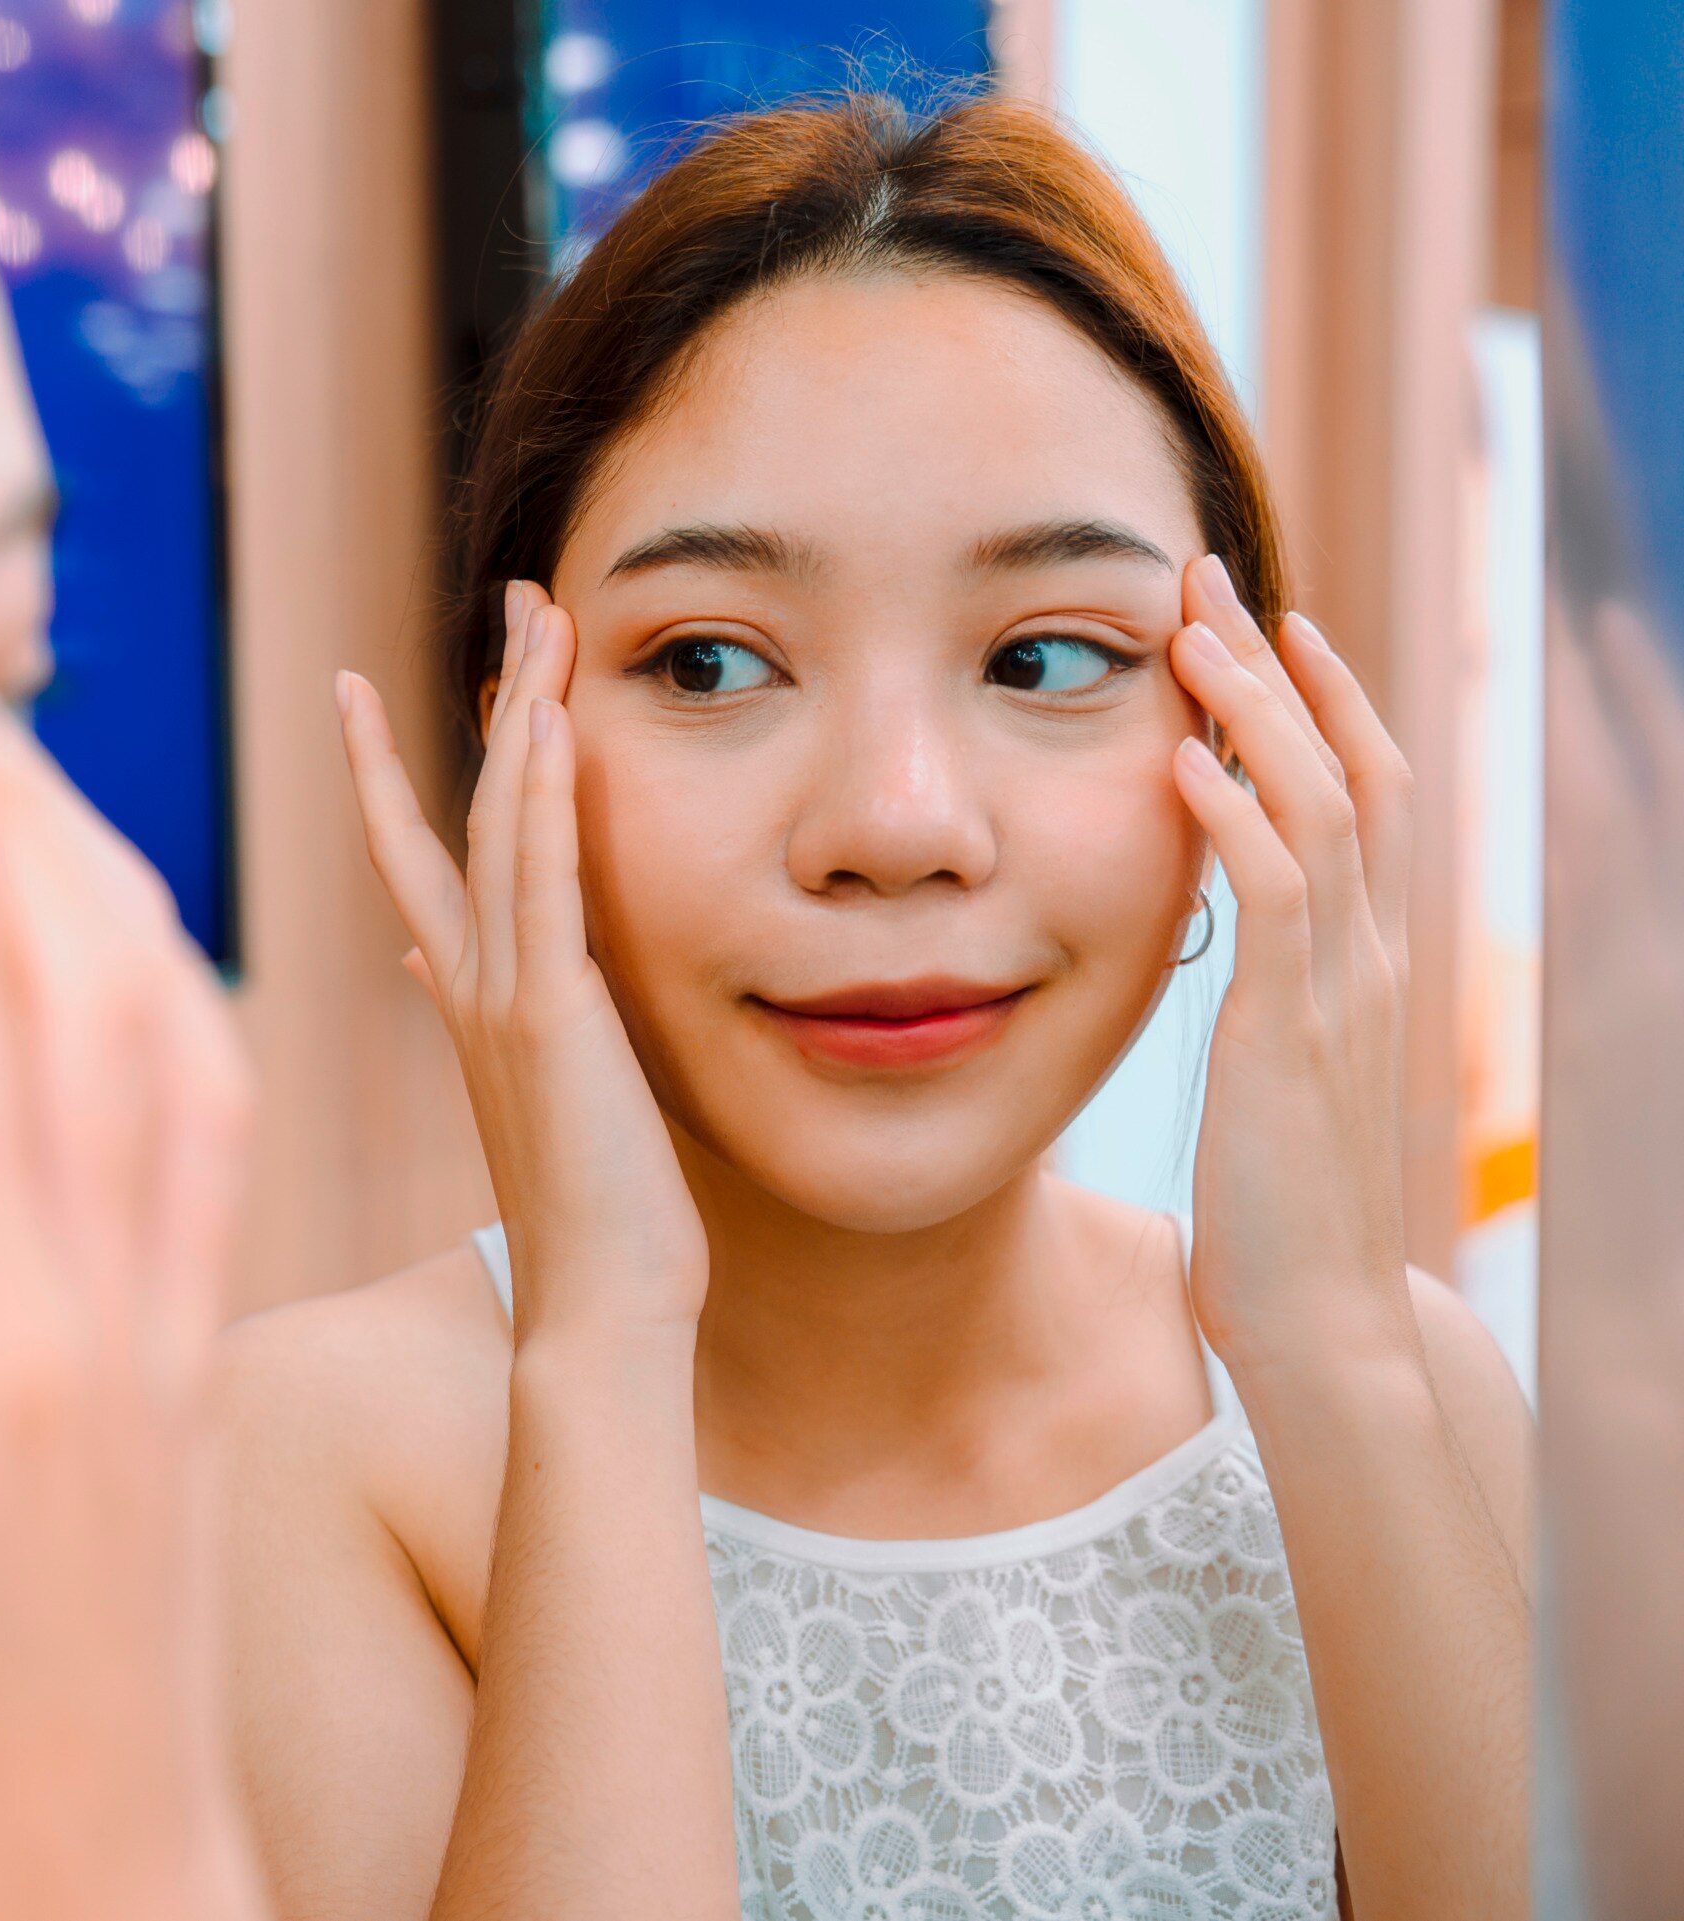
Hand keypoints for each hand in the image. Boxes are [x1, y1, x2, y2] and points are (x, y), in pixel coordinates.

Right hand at [335, 580, 704, 1343]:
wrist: (595, 1316)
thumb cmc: (592, 1226)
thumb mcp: (536, 1100)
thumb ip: (488, 1018)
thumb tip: (426, 964)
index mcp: (467, 1006)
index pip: (415, 862)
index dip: (388, 772)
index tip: (361, 692)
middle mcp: (470, 989)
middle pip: (461, 811)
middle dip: (494, 700)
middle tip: (516, 600)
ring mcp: (504, 1000)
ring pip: (503, 826)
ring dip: (526, 714)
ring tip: (544, 617)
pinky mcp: (555, 1018)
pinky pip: (544, 885)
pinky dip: (544, 799)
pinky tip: (552, 723)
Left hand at [1168, 555, 1417, 1378]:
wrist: (1319, 1317)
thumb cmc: (1278, 1206)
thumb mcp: (1273, 1072)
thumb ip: (1265, 995)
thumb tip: (1220, 942)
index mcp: (1365, 960)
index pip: (1363, 793)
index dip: (1320, 700)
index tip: (1261, 623)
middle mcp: (1370, 957)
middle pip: (1353, 768)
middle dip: (1284, 668)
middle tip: (1210, 581)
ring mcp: (1338, 992)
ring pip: (1319, 809)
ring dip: (1253, 712)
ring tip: (1191, 634)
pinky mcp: (1286, 1035)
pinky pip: (1272, 897)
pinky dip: (1230, 816)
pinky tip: (1179, 759)